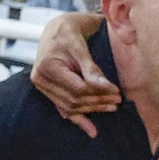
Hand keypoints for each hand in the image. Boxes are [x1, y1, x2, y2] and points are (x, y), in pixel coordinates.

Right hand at [30, 14, 122, 135]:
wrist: (56, 29)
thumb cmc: (68, 32)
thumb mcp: (80, 45)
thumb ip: (90, 67)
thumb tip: (105, 86)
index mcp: (46, 66)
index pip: (77, 87)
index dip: (98, 92)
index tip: (116, 91)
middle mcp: (40, 79)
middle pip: (74, 99)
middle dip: (98, 102)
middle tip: (118, 100)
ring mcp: (42, 87)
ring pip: (70, 106)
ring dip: (92, 109)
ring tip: (111, 107)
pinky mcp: (47, 92)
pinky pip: (63, 109)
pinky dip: (78, 120)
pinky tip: (92, 130)